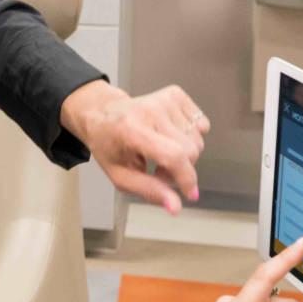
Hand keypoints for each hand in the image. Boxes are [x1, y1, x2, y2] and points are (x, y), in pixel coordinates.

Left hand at [61, 81, 209, 212]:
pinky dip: (191, 136)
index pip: (173, 155)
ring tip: (162, 154)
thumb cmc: (109, 145)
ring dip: (185, 154)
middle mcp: (150, 110)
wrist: (101, 114)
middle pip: (190, 150)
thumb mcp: (120, 176)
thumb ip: (149, 191)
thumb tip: (176, 207)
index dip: (187, 178)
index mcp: (132, 130)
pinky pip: (201, 124)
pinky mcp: (175, 94)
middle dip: (180, 169)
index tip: (190, 193)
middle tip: (159, 171)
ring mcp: (165, 99)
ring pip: (198, 140)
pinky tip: (170, 137)